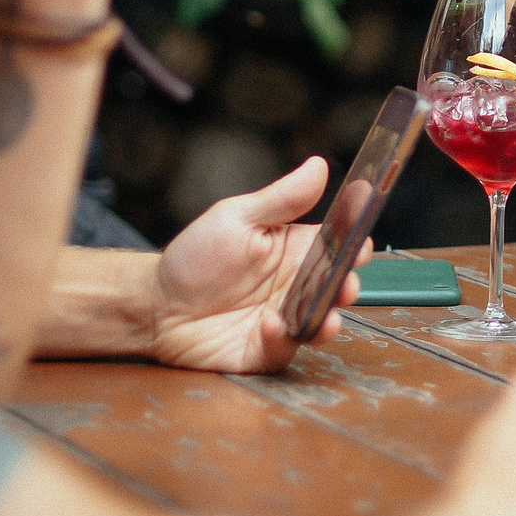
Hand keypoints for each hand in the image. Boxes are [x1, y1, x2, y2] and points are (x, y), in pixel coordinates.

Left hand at [145, 157, 360, 372]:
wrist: (155, 304)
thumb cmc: (195, 256)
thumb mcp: (237, 218)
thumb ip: (282, 198)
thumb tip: (319, 165)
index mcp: (296, 250)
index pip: (338, 246)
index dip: (354, 245)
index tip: (360, 244)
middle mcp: (296, 287)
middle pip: (336, 287)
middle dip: (347, 287)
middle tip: (345, 285)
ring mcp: (284, 320)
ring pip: (320, 322)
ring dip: (329, 320)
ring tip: (326, 316)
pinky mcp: (266, 350)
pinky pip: (285, 349)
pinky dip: (283, 339)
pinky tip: (269, 324)